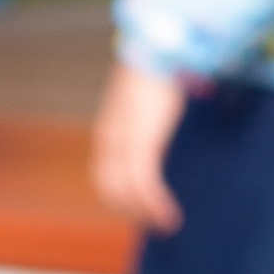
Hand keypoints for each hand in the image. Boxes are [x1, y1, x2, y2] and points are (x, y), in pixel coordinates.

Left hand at [91, 61, 185, 230]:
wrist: (158, 48)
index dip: (119, 195)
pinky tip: (169, 216)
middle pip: (110, 189)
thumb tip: (164, 114)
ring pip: (126, 192)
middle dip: (130, 210)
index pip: (105, 174)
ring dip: (145, 212)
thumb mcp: (148, 96)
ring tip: (165, 224)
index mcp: (109, 130)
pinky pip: (144, 185)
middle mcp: (109, 140)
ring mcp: (123, 144)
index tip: (138, 207)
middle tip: (153, 222)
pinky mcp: (141, 144)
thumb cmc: (159, 67)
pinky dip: (155, 204)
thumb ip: (149, 112)